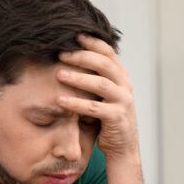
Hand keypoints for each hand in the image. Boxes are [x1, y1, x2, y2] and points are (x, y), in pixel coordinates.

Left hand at [56, 34, 138, 160]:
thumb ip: (94, 78)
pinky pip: (94, 108)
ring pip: (101, 83)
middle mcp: (125, 86)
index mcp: (121, 77)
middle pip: (104, 64)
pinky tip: (61, 100)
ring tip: (59, 74)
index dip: (92, 42)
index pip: (108, 52)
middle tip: (61, 54)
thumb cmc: (106, 119)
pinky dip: (76, 103)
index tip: (73, 35)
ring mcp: (123, 101)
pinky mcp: (117, 118)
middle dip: (81, 56)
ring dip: (78, 77)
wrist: (122, 148)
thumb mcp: (103, 95)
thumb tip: (69, 58)